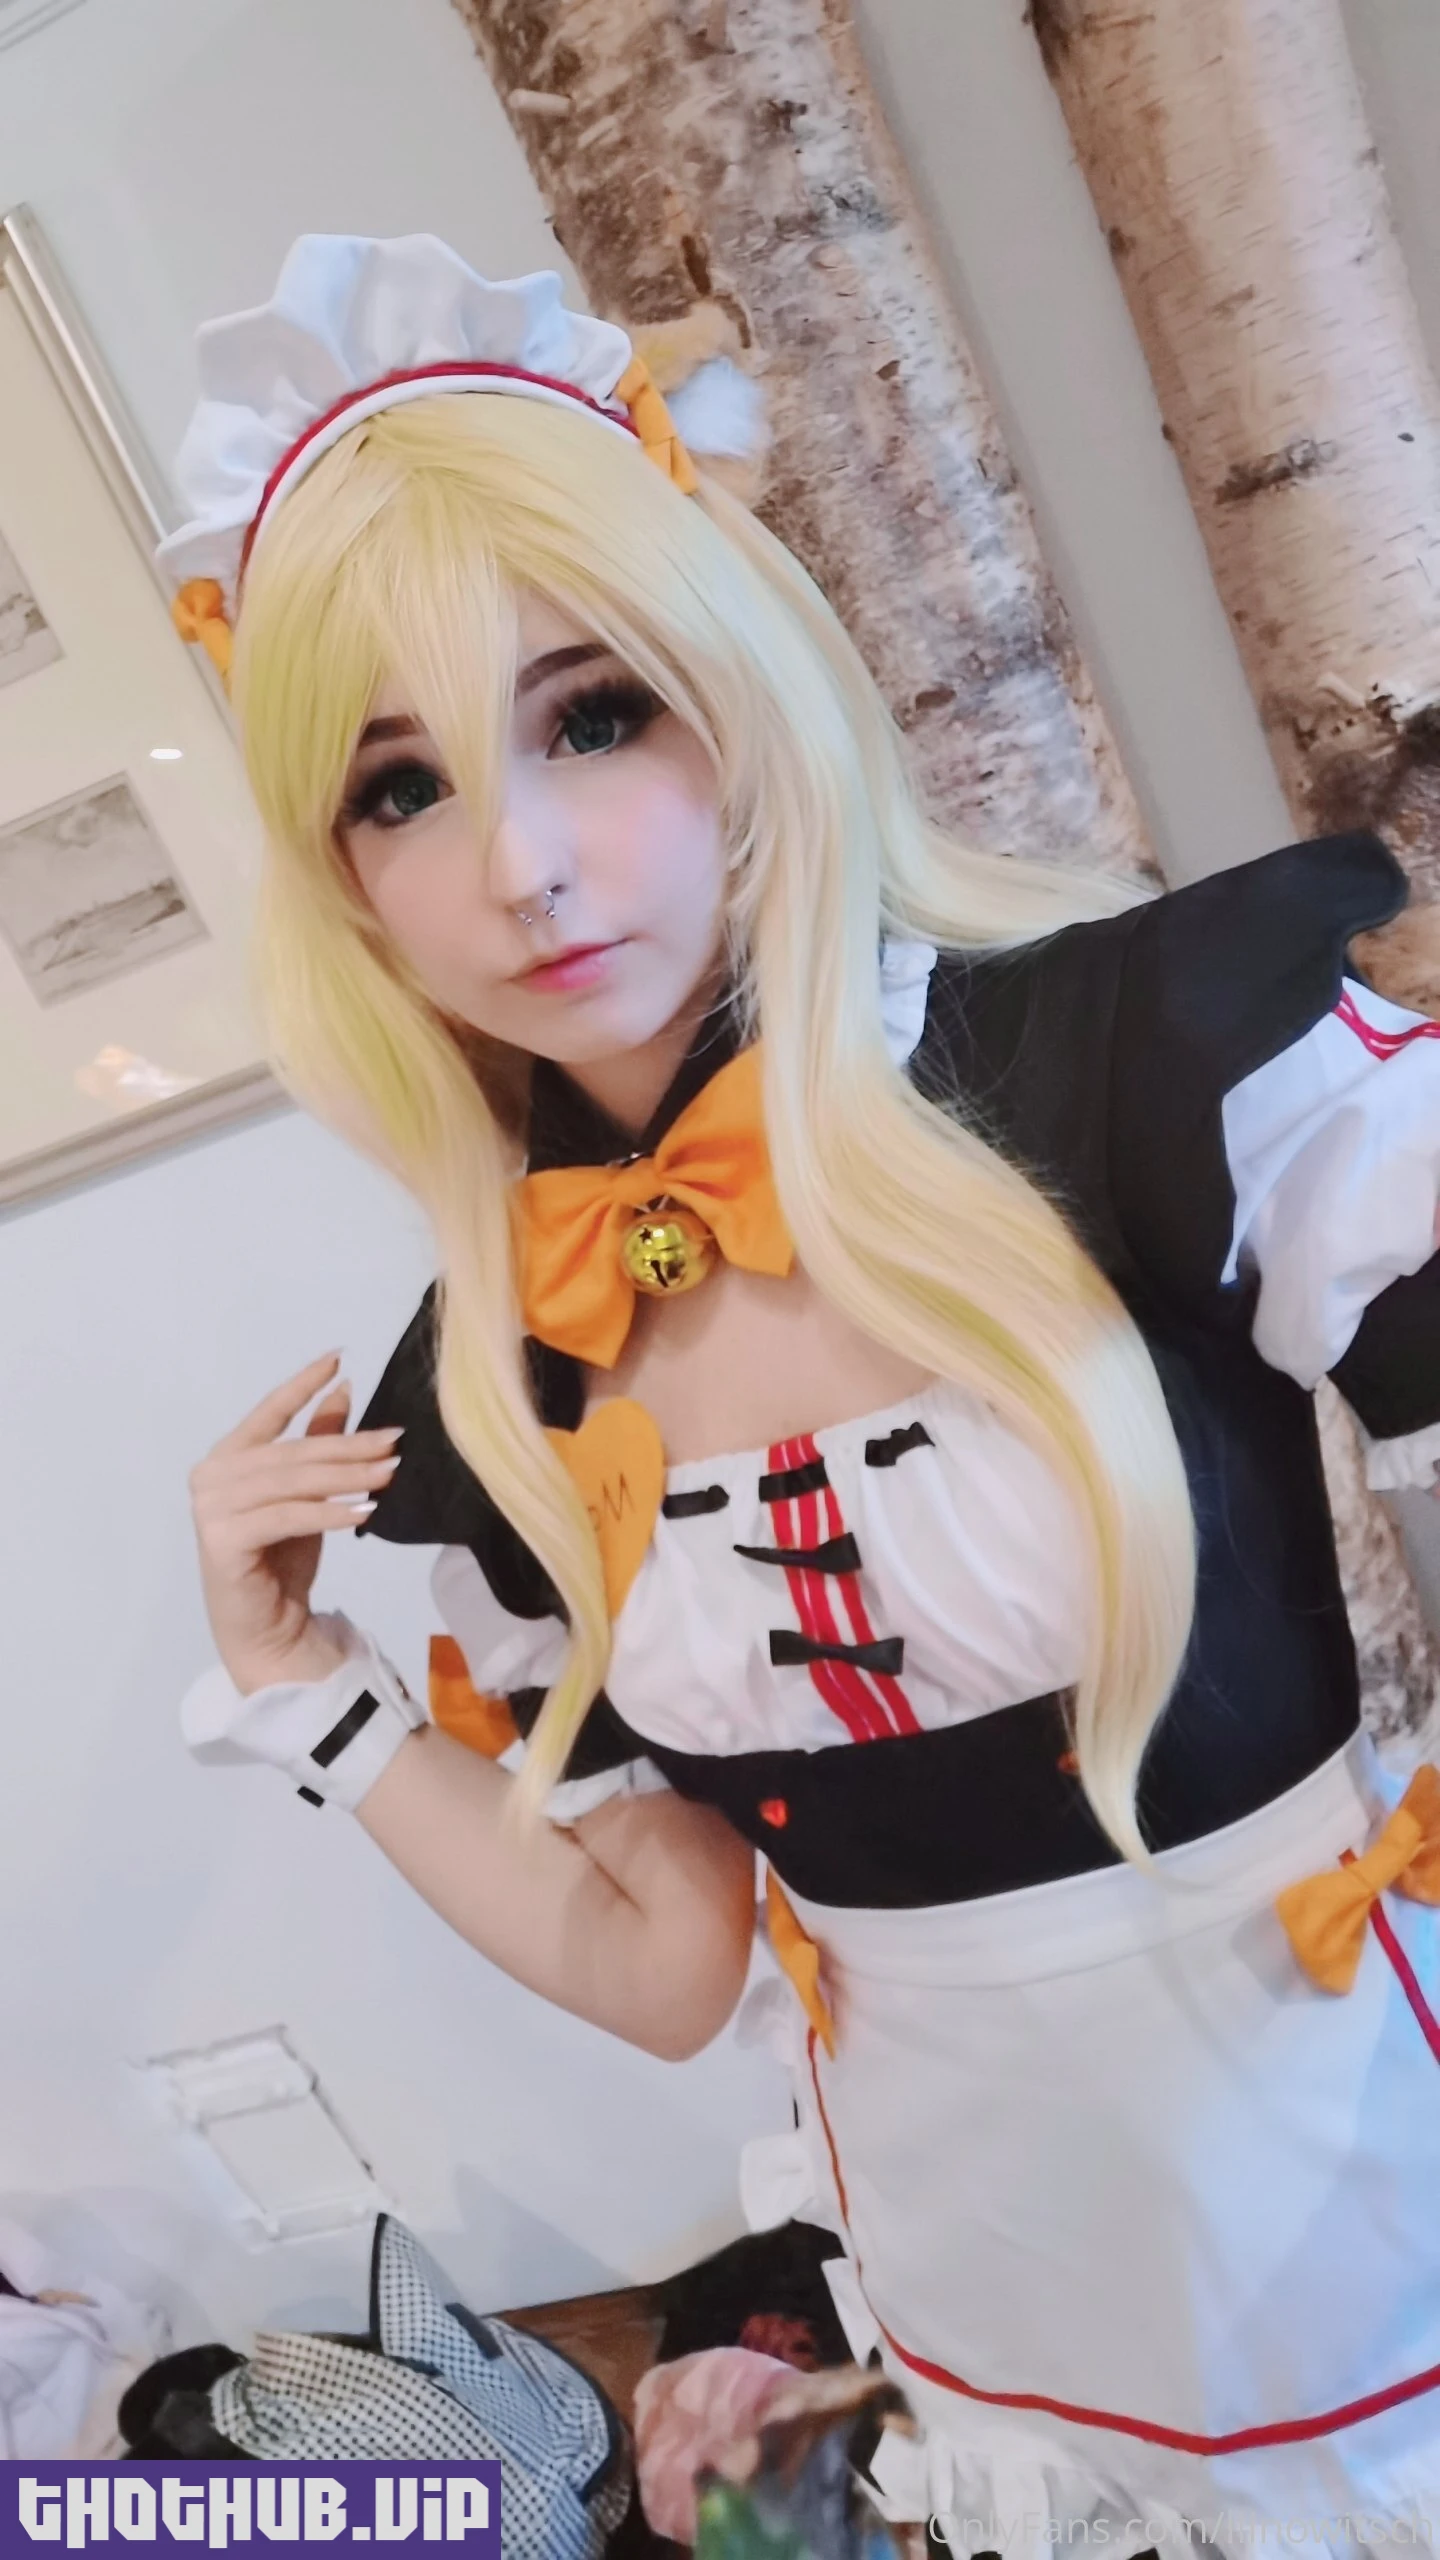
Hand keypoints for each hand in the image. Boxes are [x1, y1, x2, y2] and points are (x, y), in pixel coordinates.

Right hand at [189, 1352, 402, 1693]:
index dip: (303, 1384)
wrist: (267, 1628)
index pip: (269, 1412)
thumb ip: (316, 1442)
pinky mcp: (223, 1541)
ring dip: (346, 1478)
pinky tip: (363, 1511)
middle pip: (291, 1452)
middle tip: (395, 1440)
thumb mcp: (307, 1493)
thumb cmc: (282, 1559)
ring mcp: (211, 1509)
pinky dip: (328, 1513)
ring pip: (292, 1483)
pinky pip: (287, 1517)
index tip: (338, 1358)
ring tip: (389, 1472)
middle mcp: (210, 1477)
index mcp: (225, 1458)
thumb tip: (344, 1388)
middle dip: (347, 1445)